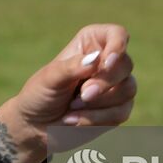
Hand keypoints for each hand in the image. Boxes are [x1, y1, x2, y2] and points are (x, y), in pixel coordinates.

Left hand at [0, 23, 135, 162]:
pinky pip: (121, 113)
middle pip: (126, 65)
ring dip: (98, 104)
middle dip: (104, 83)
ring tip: (72, 108)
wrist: (35, 127)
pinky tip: (74, 121)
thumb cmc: (40, 95)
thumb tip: (96, 58)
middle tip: (82, 95)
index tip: (106, 63)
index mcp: (91, 44)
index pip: (117, 34)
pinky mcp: (117, 110)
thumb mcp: (50, 78)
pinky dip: (95, 119)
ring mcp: (115, 87)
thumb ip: (72, 67)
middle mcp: (106, 62)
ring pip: (128, 90)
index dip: (117, 47)